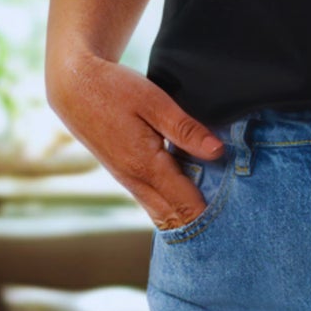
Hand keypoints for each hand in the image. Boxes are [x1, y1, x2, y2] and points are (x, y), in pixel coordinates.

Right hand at [48, 52, 225, 229]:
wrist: (73, 86)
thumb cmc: (114, 89)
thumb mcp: (154, 102)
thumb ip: (186, 129)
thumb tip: (218, 152)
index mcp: (145, 165)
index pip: (185, 205)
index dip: (211, 216)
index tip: (237, 218)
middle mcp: (134, 181)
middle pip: (174, 218)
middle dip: (201, 224)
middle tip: (232, 224)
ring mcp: (126, 180)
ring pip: (161, 213)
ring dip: (186, 216)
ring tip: (218, 214)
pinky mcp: (123, 174)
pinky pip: (151, 200)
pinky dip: (171, 204)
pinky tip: (191, 195)